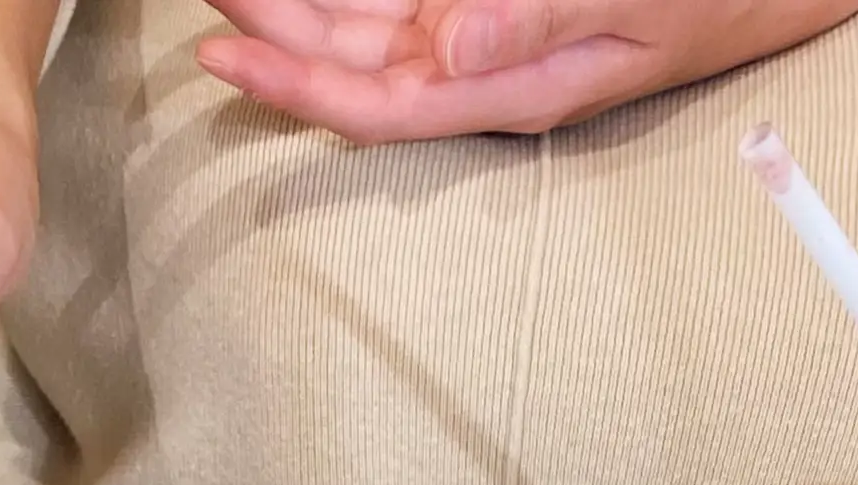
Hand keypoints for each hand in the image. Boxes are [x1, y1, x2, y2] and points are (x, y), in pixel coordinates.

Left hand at [197, 0, 857, 141]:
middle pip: (354, 59)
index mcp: (507, 89)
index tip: (221, 56)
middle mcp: (481, 64)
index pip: (377, 100)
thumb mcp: (636, 6)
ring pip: (369, 19)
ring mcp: (486, 26)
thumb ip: (542, 20)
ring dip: (304, 0)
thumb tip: (449, 49)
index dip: (293, 82)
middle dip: (277, 29)